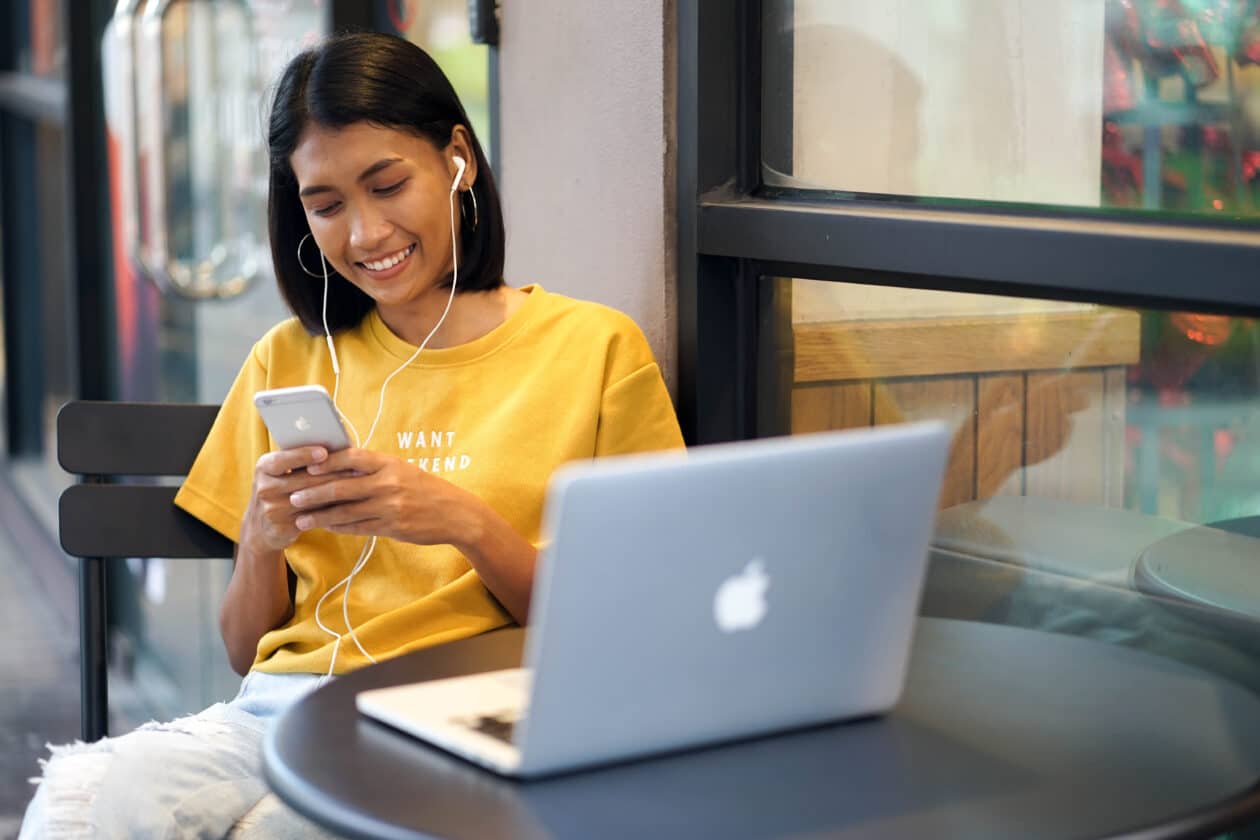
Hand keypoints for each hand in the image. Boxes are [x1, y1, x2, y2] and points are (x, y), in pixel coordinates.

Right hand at [241, 446, 357, 552]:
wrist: (261, 528)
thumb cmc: (280, 491)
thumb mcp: (281, 473)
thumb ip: (300, 460)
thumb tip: (334, 445)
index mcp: (264, 467)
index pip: (283, 459)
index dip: (304, 455)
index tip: (324, 452)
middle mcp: (264, 488)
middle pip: (304, 479)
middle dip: (333, 474)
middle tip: (357, 469)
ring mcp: (271, 510)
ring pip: (312, 499)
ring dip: (337, 492)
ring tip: (357, 485)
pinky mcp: (281, 528)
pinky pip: (313, 517)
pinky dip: (332, 510)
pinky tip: (348, 505)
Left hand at [288, 448, 484, 548]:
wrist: (455, 514)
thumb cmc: (426, 489)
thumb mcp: (403, 470)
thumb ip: (374, 469)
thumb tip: (340, 465)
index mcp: (389, 464)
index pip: (351, 457)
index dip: (327, 461)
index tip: (306, 465)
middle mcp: (388, 483)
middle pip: (342, 486)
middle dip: (313, 492)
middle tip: (293, 496)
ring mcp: (389, 506)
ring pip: (345, 511)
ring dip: (320, 515)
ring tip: (300, 517)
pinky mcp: (391, 526)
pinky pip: (358, 527)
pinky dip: (339, 527)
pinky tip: (325, 527)